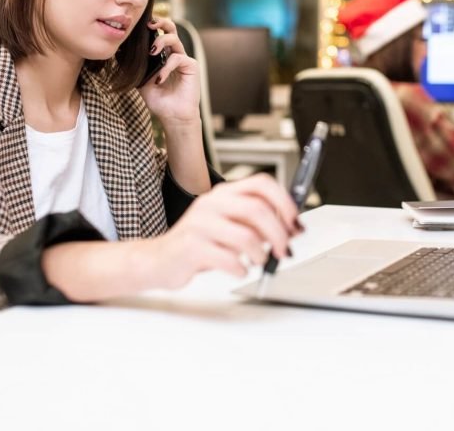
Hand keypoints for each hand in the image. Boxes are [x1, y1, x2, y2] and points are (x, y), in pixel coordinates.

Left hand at [138, 18, 200, 126]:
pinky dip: (166, 67)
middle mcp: (175, 54)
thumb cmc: (159, 101)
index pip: (159, 34)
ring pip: (175, 39)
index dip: (152, 27)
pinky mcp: (192, 66)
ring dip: (162, 41)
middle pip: (171, 29)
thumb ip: (138, 68)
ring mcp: (184, 59)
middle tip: (149, 24)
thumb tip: (121, 54)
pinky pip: (177, 58)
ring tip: (152, 52)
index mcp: (164, 56)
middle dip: (161, 22)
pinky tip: (159, 79)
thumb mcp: (142, 82)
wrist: (172, 116)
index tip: (139, 26)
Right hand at [146, 174, 301, 288]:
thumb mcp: (228, 224)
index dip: (284, 201)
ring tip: (258, 261)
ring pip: (246, 236)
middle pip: (257, 209)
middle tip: (284, 250)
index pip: (261, 183)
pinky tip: (239, 269)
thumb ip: (257, 222)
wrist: (158, 259)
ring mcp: (200, 224)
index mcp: (224, 193)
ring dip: (261, 254)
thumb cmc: (199, 242)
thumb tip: (293, 228)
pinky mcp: (191, 247)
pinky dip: (241, 268)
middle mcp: (211, 203)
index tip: (294, 221)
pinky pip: (229, 259)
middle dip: (279, 233)